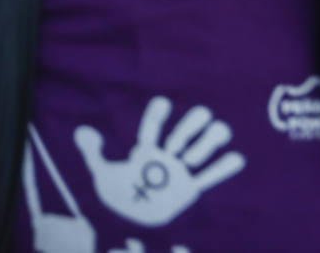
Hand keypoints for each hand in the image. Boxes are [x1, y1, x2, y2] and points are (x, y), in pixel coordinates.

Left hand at [74, 96, 244, 227]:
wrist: (130, 218)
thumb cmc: (117, 191)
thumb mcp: (102, 172)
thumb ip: (92, 152)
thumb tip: (82, 130)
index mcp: (144, 149)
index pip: (151, 127)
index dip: (157, 115)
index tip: (163, 102)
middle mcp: (164, 155)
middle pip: (180, 135)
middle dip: (190, 126)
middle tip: (200, 116)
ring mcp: (179, 171)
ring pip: (198, 152)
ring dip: (208, 143)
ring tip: (216, 136)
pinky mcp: (189, 189)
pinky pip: (209, 177)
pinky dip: (223, 169)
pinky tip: (236, 157)